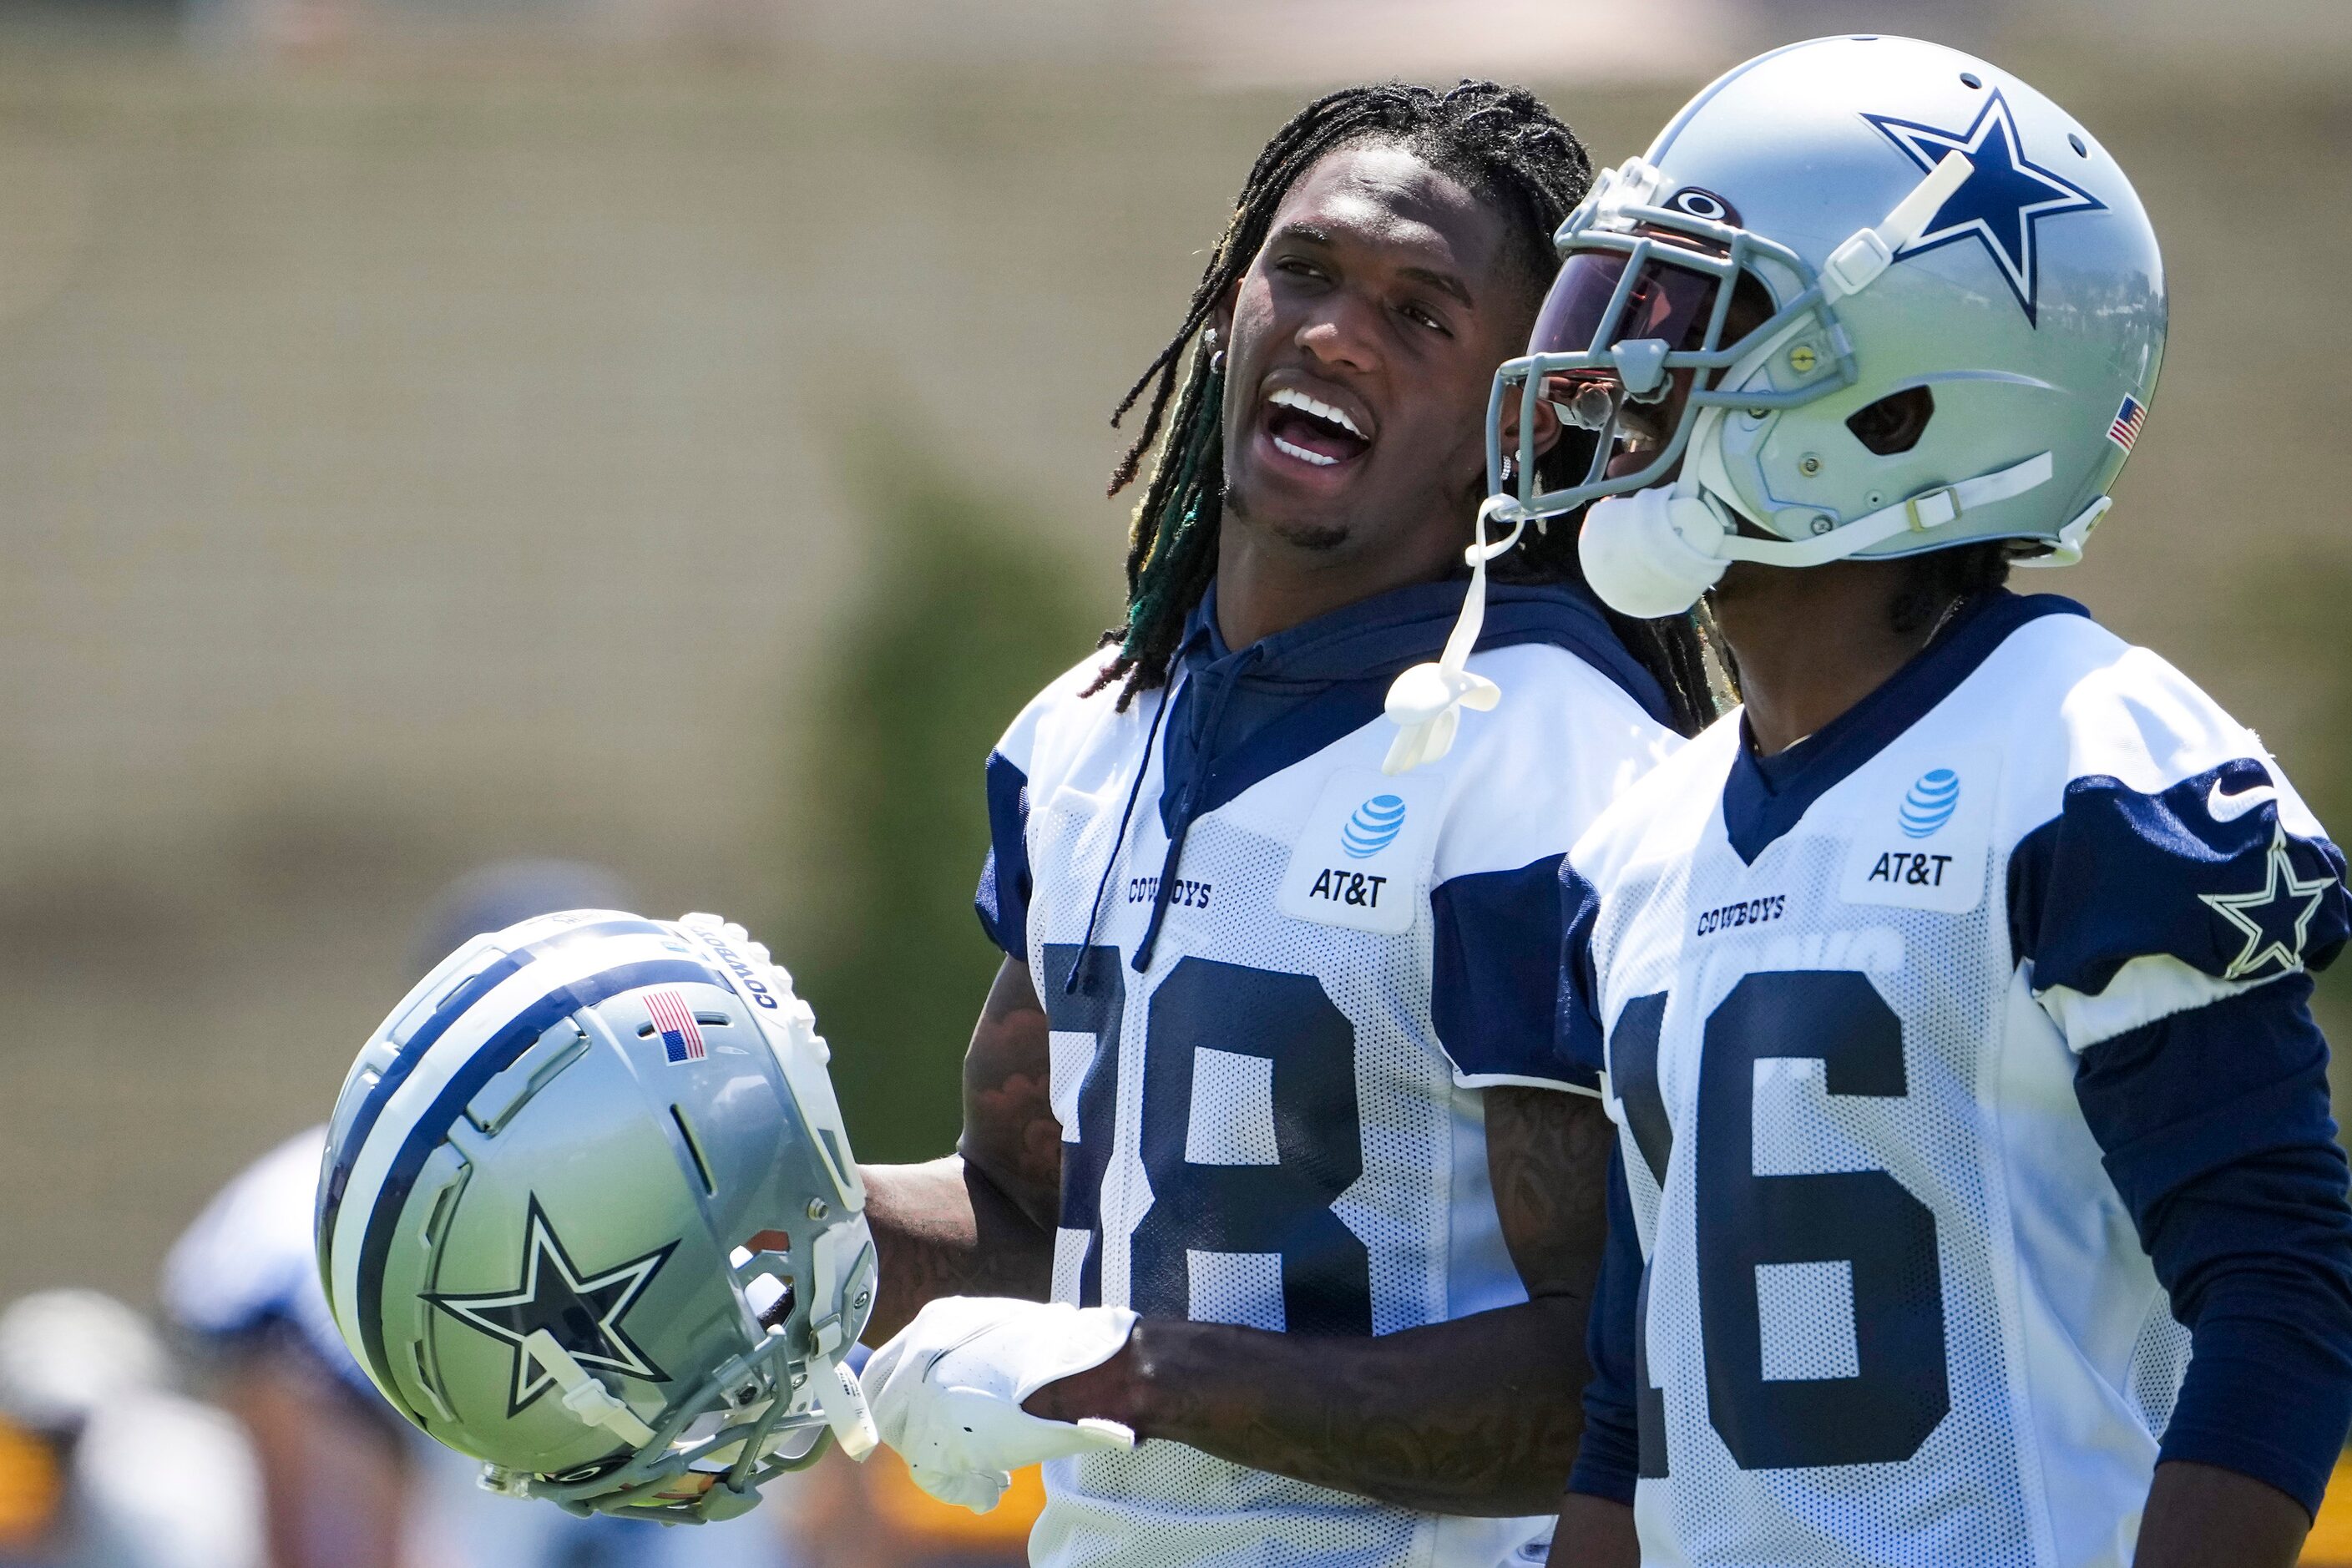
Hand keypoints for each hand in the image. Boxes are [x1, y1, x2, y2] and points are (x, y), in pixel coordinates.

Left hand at [864, 1297, 1138, 1511]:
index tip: (912, 1426)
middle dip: (917, 1438)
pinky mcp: (939, 1430)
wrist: (1089, 1371)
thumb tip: (951, 1388)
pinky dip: (959, 1489)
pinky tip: (990, 1490)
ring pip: (910, 1444)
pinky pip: (932, 1474)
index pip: (881, 1369)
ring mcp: (926, 1390)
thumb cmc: (1062, 1354)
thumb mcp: (998, 1331)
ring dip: (946, 1467)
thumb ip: (962, 1353)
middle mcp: (920, 1351)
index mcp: (935, 1321)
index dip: (894, 1404)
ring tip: (987, 1476)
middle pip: (887, 1409)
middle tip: (957, 1453)